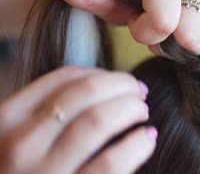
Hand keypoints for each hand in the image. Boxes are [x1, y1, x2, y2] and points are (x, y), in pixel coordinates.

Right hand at [0, 66, 155, 173]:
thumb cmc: (21, 172)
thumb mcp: (16, 140)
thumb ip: (44, 115)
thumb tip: (100, 86)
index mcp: (6, 120)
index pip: (64, 78)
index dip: (101, 73)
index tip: (118, 80)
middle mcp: (21, 143)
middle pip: (86, 92)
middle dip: (122, 85)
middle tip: (138, 91)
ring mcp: (45, 172)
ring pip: (99, 120)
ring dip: (131, 108)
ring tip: (142, 112)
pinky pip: (112, 162)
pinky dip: (137, 144)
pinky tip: (147, 138)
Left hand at [45, 0, 199, 54]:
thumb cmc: (128, 0)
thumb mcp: (105, 0)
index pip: (165, 18)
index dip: (150, 32)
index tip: (138, 28)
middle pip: (190, 33)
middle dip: (168, 40)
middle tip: (155, 31)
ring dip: (183, 45)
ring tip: (171, 32)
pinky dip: (199, 46)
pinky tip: (186, 33)